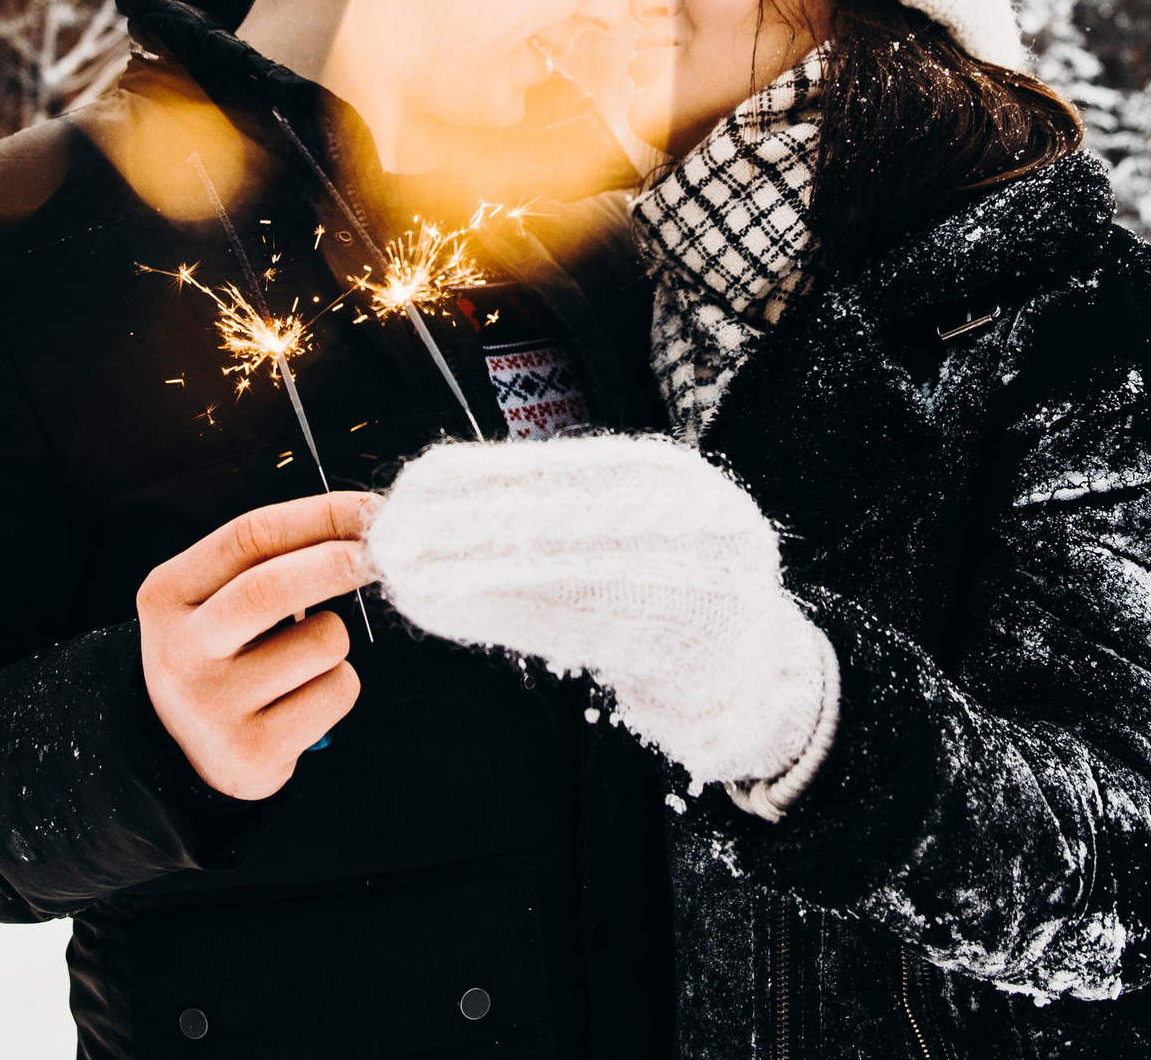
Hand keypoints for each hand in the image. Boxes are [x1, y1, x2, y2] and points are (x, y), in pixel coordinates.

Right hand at [137, 491, 380, 800]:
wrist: (182, 750)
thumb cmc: (221, 652)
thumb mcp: (214, 599)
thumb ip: (271, 559)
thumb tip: (362, 521)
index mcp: (168, 594)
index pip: (250, 536)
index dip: (321, 515)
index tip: (370, 511)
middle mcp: (181, 650)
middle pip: (272, 587)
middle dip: (340, 562)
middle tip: (382, 556)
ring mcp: (214, 705)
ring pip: (323, 640)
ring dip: (336, 637)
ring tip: (303, 658)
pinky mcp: (253, 749)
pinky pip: (336, 691)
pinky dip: (338, 685)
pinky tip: (304, 700)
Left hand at [368, 435, 836, 800]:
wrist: (758, 681)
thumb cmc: (670, 597)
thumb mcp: (630, 527)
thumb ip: (557, 507)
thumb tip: (439, 490)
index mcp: (678, 480)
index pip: (567, 469)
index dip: (485, 475)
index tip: (416, 481)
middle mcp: (700, 521)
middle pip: (561, 518)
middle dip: (464, 523)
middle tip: (392, 531)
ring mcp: (705, 587)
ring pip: (563, 574)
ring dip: (470, 572)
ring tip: (403, 572)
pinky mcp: (692, 651)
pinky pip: (577, 629)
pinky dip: (503, 615)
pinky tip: (444, 608)